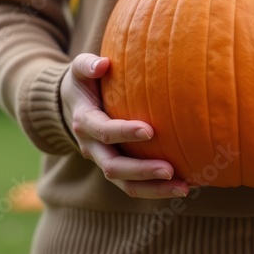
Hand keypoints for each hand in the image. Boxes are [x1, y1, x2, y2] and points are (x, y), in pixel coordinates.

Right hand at [60, 53, 189, 198]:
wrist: (69, 107)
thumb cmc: (83, 83)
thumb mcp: (79, 70)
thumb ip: (87, 65)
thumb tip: (103, 64)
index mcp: (85, 123)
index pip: (104, 131)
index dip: (124, 133)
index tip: (150, 130)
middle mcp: (92, 148)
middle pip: (113, 167)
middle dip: (141, 171)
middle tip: (169, 170)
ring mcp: (103, 161)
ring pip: (125, 184)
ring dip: (153, 189)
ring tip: (183, 187)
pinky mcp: (116, 170)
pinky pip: (134, 186)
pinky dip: (156, 190)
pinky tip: (184, 186)